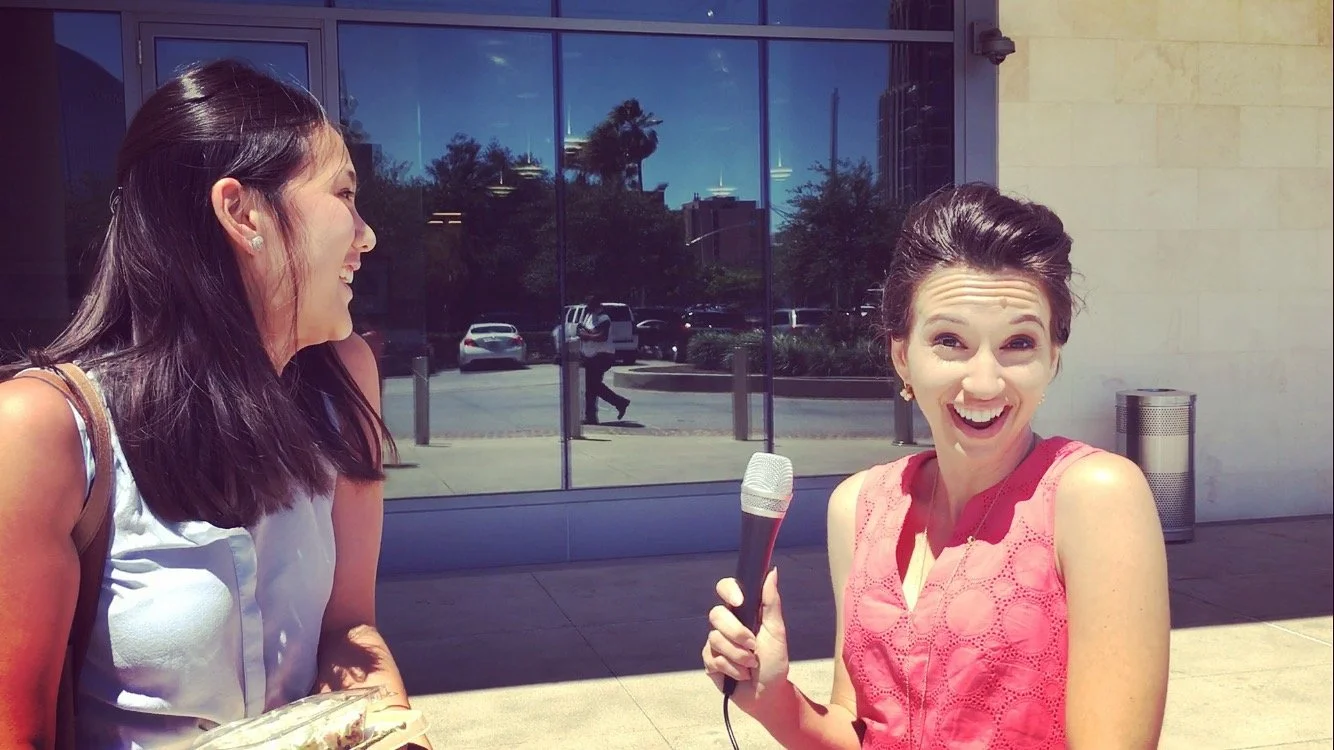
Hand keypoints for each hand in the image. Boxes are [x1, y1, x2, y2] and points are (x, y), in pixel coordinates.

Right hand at [702, 568, 790, 716]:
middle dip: (736, 633)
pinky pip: (712, 658)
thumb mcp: (777, 632)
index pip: (726, 589)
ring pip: (715, 638)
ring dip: (738, 656)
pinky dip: (731, 669)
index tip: (739, 602)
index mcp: (743, 611)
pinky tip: (740, 674)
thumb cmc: (775, 663)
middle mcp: (727, 624)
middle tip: (753, 646)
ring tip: (751, 665)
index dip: (728, 591)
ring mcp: (716, 642)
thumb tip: (772, 571)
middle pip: (716, 614)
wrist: (768, 695)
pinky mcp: (710, 661)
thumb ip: (771, 602)